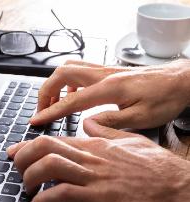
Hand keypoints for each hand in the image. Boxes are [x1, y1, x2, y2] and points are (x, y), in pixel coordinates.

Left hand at [7, 120, 189, 201]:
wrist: (177, 190)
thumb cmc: (156, 169)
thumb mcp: (130, 142)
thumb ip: (106, 132)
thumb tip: (89, 124)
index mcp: (95, 145)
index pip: (54, 139)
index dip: (28, 144)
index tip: (15, 150)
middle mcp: (90, 158)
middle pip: (45, 148)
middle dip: (23, 156)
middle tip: (16, 168)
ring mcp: (93, 177)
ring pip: (49, 167)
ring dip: (29, 177)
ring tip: (26, 188)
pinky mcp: (98, 197)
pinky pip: (61, 195)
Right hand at [30, 59, 189, 128]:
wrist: (179, 81)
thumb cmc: (164, 99)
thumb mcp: (141, 118)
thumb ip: (111, 120)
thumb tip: (86, 123)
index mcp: (109, 88)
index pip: (70, 101)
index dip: (50, 111)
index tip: (36, 120)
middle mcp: (103, 75)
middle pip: (62, 74)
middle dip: (46, 92)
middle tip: (42, 109)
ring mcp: (104, 70)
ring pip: (69, 68)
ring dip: (55, 84)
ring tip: (54, 102)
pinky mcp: (107, 71)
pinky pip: (80, 70)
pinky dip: (68, 82)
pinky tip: (74, 96)